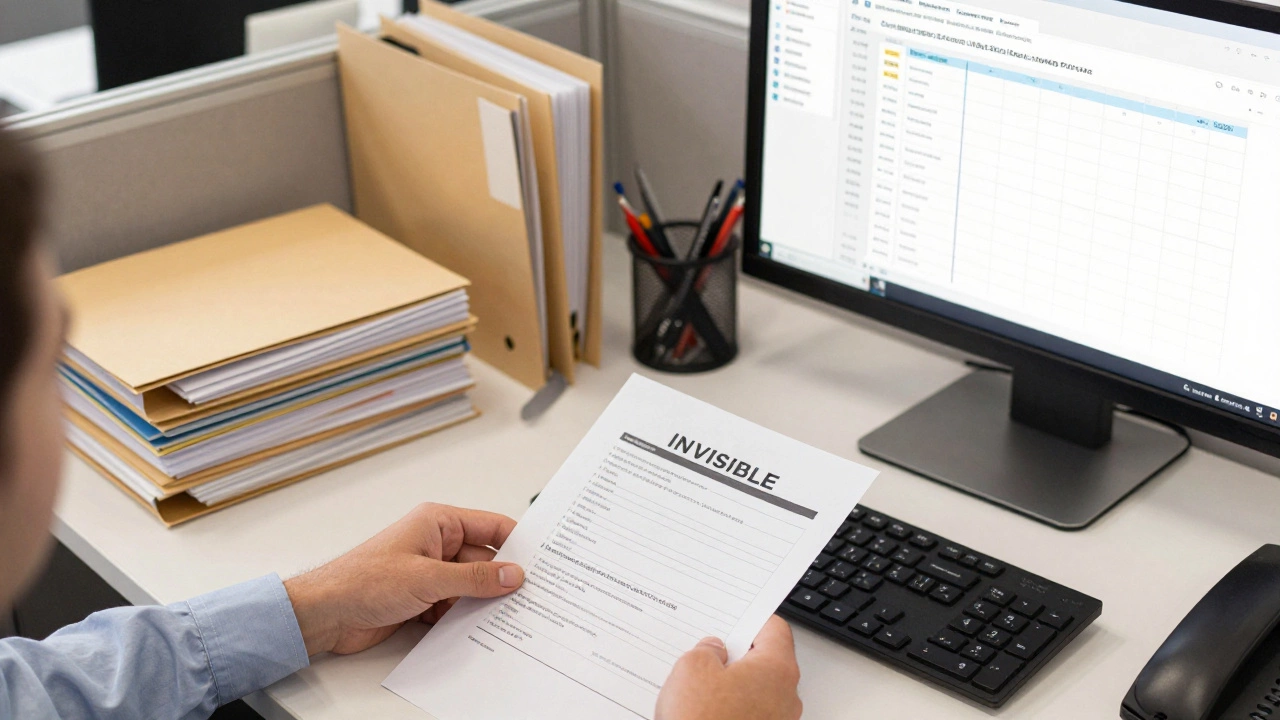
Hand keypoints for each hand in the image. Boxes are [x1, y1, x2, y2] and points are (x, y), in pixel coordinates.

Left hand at [283, 502, 523, 655]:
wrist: (325, 614)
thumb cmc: (362, 580)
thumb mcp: (427, 578)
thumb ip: (474, 579)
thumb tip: (511, 575)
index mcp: (438, 523)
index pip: (491, 526)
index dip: (517, 543)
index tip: (542, 562)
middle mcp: (436, 544)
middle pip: (484, 562)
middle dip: (500, 582)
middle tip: (528, 599)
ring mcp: (429, 573)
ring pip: (470, 588)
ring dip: (480, 604)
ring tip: (504, 619)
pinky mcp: (421, 599)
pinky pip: (454, 607)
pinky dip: (462, 619)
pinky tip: (473, 631)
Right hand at [655, 616, 801, 719]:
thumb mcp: (692, 667)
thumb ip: (707, 649)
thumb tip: (714, 651)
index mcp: (777, 669)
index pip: (775, 629)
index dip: (751, 620)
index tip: (736, 618)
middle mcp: (786, 697)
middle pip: (767, 661)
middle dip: (737, 655)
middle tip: (709, 653)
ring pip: (757, 690)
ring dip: (733, 685)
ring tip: (700, 686)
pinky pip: (750, 714)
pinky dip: (731, 708)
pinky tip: (704, 710)